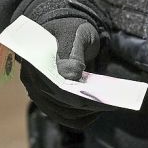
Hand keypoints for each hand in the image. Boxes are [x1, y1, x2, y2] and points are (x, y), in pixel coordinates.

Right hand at [21, 2, 110, 128]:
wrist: (65, 32)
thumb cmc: (70, 30)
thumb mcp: (74, 33)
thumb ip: (71, 50)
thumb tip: (69, 74)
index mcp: (36, 64)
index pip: (58, 90)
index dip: (82, 97)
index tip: (105, 99)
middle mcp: (34, 83)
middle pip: (62, 105)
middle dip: (89, 106)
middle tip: (113, 103)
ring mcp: (40, 95)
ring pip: (64, 115)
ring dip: (87, 114)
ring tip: (108, 106)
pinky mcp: (49, 102)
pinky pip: (65, 117)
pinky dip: (82, 117)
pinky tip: (98, 111)